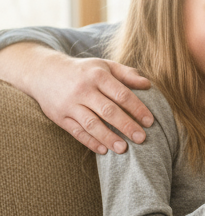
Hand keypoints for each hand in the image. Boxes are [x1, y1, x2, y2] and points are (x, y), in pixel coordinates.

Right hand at [0, 44, 151, 154]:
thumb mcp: (104, 66)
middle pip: (108, 110)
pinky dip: (90, 142)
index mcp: (98, 76)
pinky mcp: (59, 116)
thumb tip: (148, 84)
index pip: (121, 94)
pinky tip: (103, 150)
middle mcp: (83, 90)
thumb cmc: (84, 71)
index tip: (150, 122)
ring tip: (123, 149)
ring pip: (91, 123)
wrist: (44, 72)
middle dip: (126, 125)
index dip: (137, 108)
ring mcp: (70, 104)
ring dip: (108, 137)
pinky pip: (76, 131)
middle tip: (142, 138)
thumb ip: (127, 74)